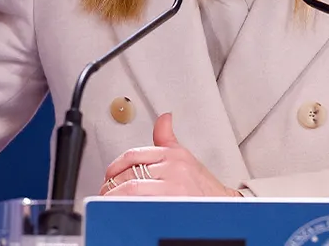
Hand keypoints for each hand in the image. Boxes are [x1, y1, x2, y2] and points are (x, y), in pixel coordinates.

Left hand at [100, 113, 241, 196]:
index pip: (134, 155)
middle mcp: (174, 170)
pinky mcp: (172, 207)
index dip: (115, 167)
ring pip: (132, 190)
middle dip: (112, 185)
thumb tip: (164, 117)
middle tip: (105, 193)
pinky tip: (122, 211)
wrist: (222, 208)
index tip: (108, 176)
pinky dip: (127, 209)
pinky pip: (141, 206)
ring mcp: (173, 189)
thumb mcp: (185, 157)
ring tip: (109, 203)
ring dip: (115, 198)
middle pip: (130, 174)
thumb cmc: (204, 187)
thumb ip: (167, 137)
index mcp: (174, 155)